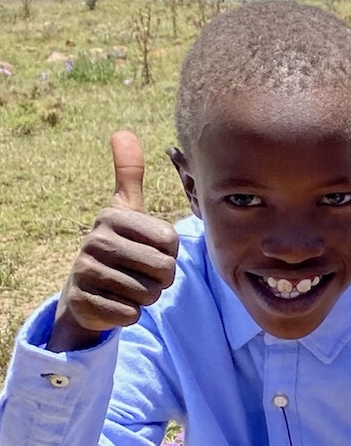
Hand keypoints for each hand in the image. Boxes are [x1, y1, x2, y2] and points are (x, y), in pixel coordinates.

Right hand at [50, 131, 179, 352]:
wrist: (84, 289)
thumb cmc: (117, 246)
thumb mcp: (123, 210)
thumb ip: (128, 174)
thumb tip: (122, 131)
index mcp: (112, 217)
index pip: (171, 242)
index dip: (169, 252)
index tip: (148, 248)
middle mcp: (95, 240)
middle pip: (164, 270)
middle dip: (160, 279)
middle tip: (139, 272)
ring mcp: (87, 272)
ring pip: (149, 294)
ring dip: (146, 297)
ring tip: (126, 286)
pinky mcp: (85, 303)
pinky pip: (131, 314)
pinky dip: (130, 314)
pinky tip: (114, 302)